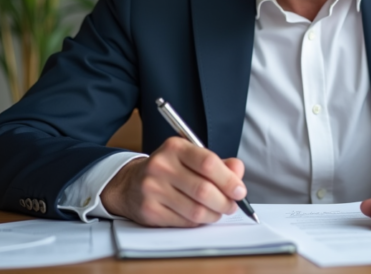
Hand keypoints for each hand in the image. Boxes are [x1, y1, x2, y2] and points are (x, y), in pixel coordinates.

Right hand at [100, 136, 247, 226]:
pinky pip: (184, 222)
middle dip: (225, 202)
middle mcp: (161, 165)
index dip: (229, 180)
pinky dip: (198, 222)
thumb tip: (238, 172)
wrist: (131, 184)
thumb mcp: (192, 158)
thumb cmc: (170, 170)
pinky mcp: (149, 210)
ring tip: (217, 211)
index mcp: (175, 147)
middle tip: (232, 205)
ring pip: (195, 210)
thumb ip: (219, 164)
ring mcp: (152, 189)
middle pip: (203, 190)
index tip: (240, 191)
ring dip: (214, 214)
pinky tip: (199, 216)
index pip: (208, 163)